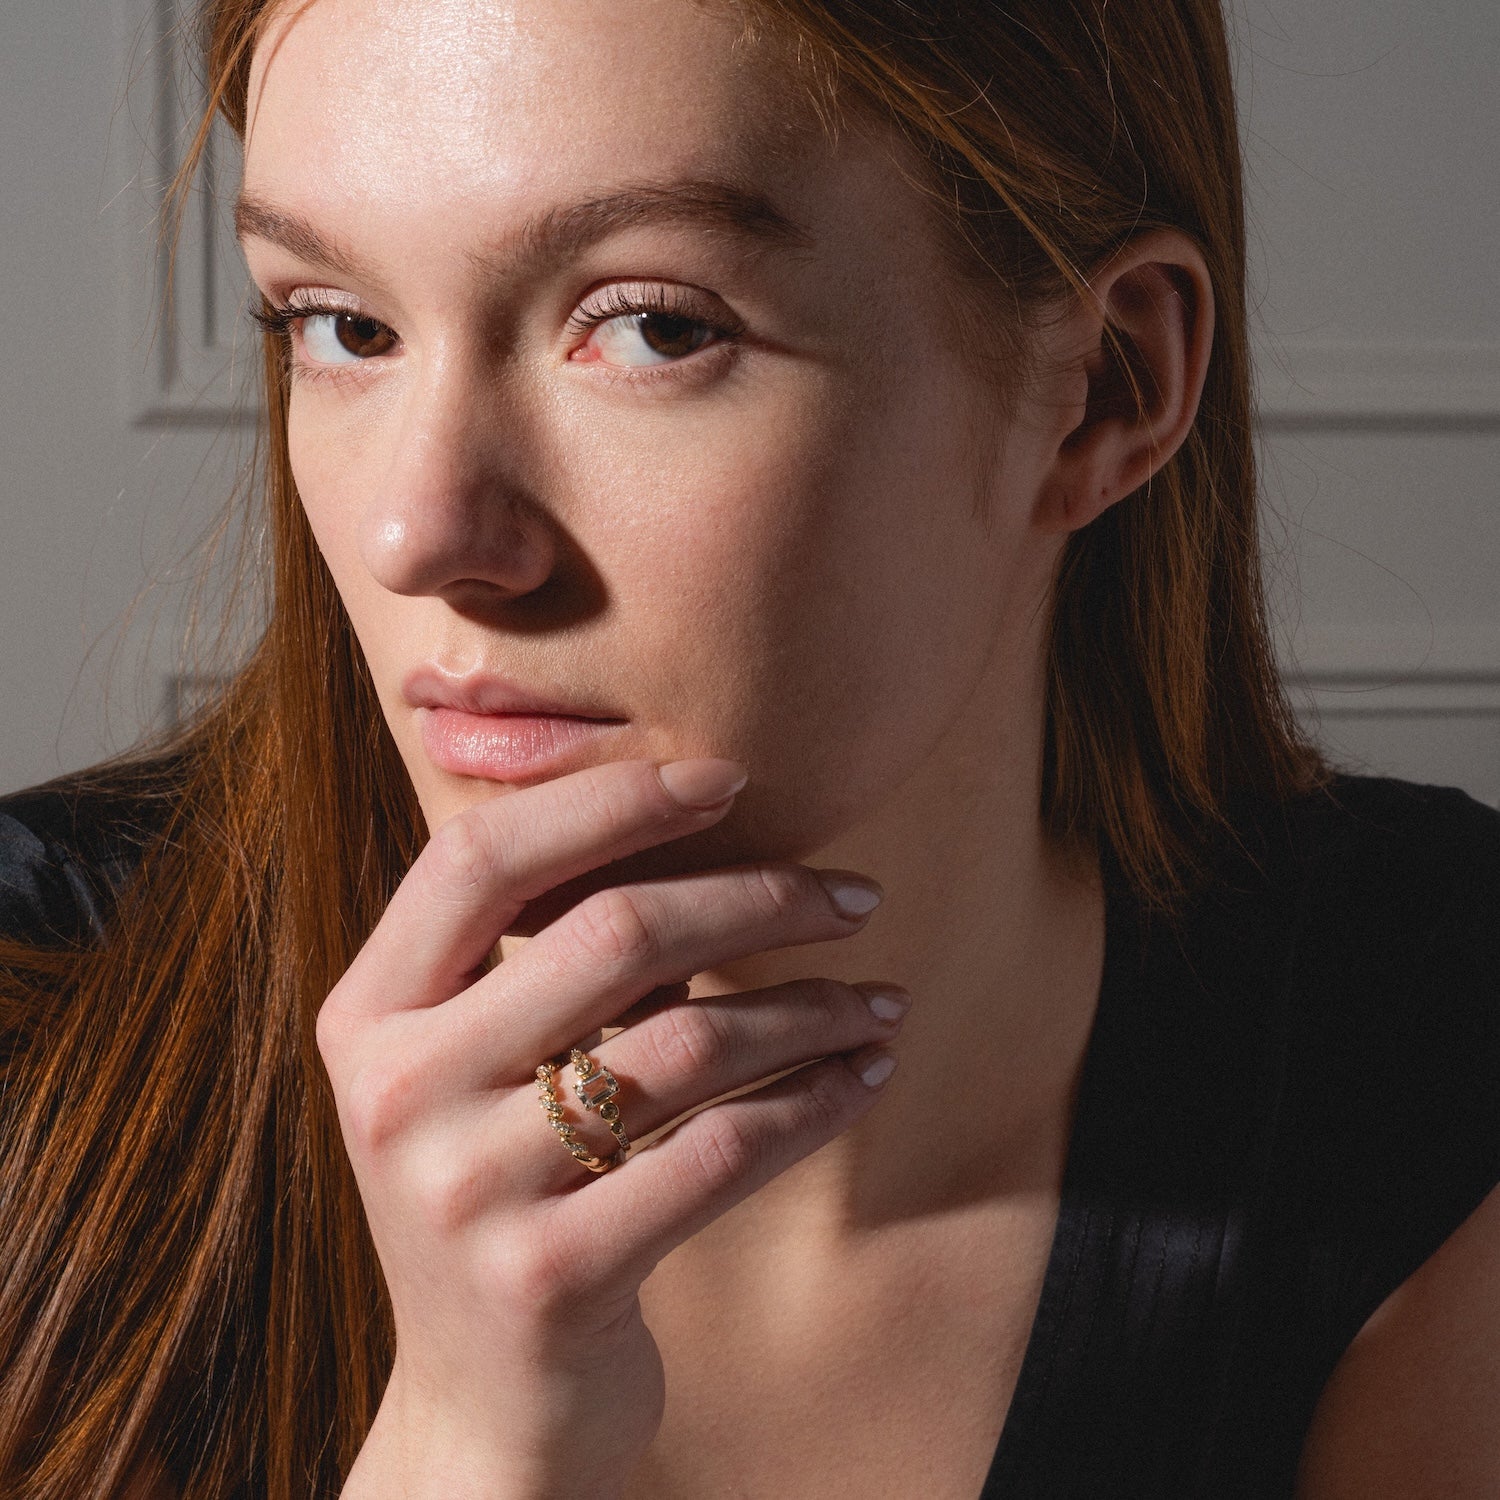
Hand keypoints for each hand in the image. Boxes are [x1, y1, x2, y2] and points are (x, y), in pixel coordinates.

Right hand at [319, 758, 905, 1497]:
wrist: (484, 1404)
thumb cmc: (502, 1193)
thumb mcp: (473, 1070)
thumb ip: (537, 959)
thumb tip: (700, 832)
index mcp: (369, 1013)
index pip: (482, 857)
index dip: (610, 800)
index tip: (731, 779)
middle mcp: (397, 1092)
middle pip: (614, 933)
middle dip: (762, 898)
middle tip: (856, 896)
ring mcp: (464, 1193)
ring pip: (689, 1043)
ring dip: (812, 1009)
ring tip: (879, 1000)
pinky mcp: (548, 1280)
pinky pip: (722, 1155)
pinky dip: (815, 1103)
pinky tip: (864, 1079)